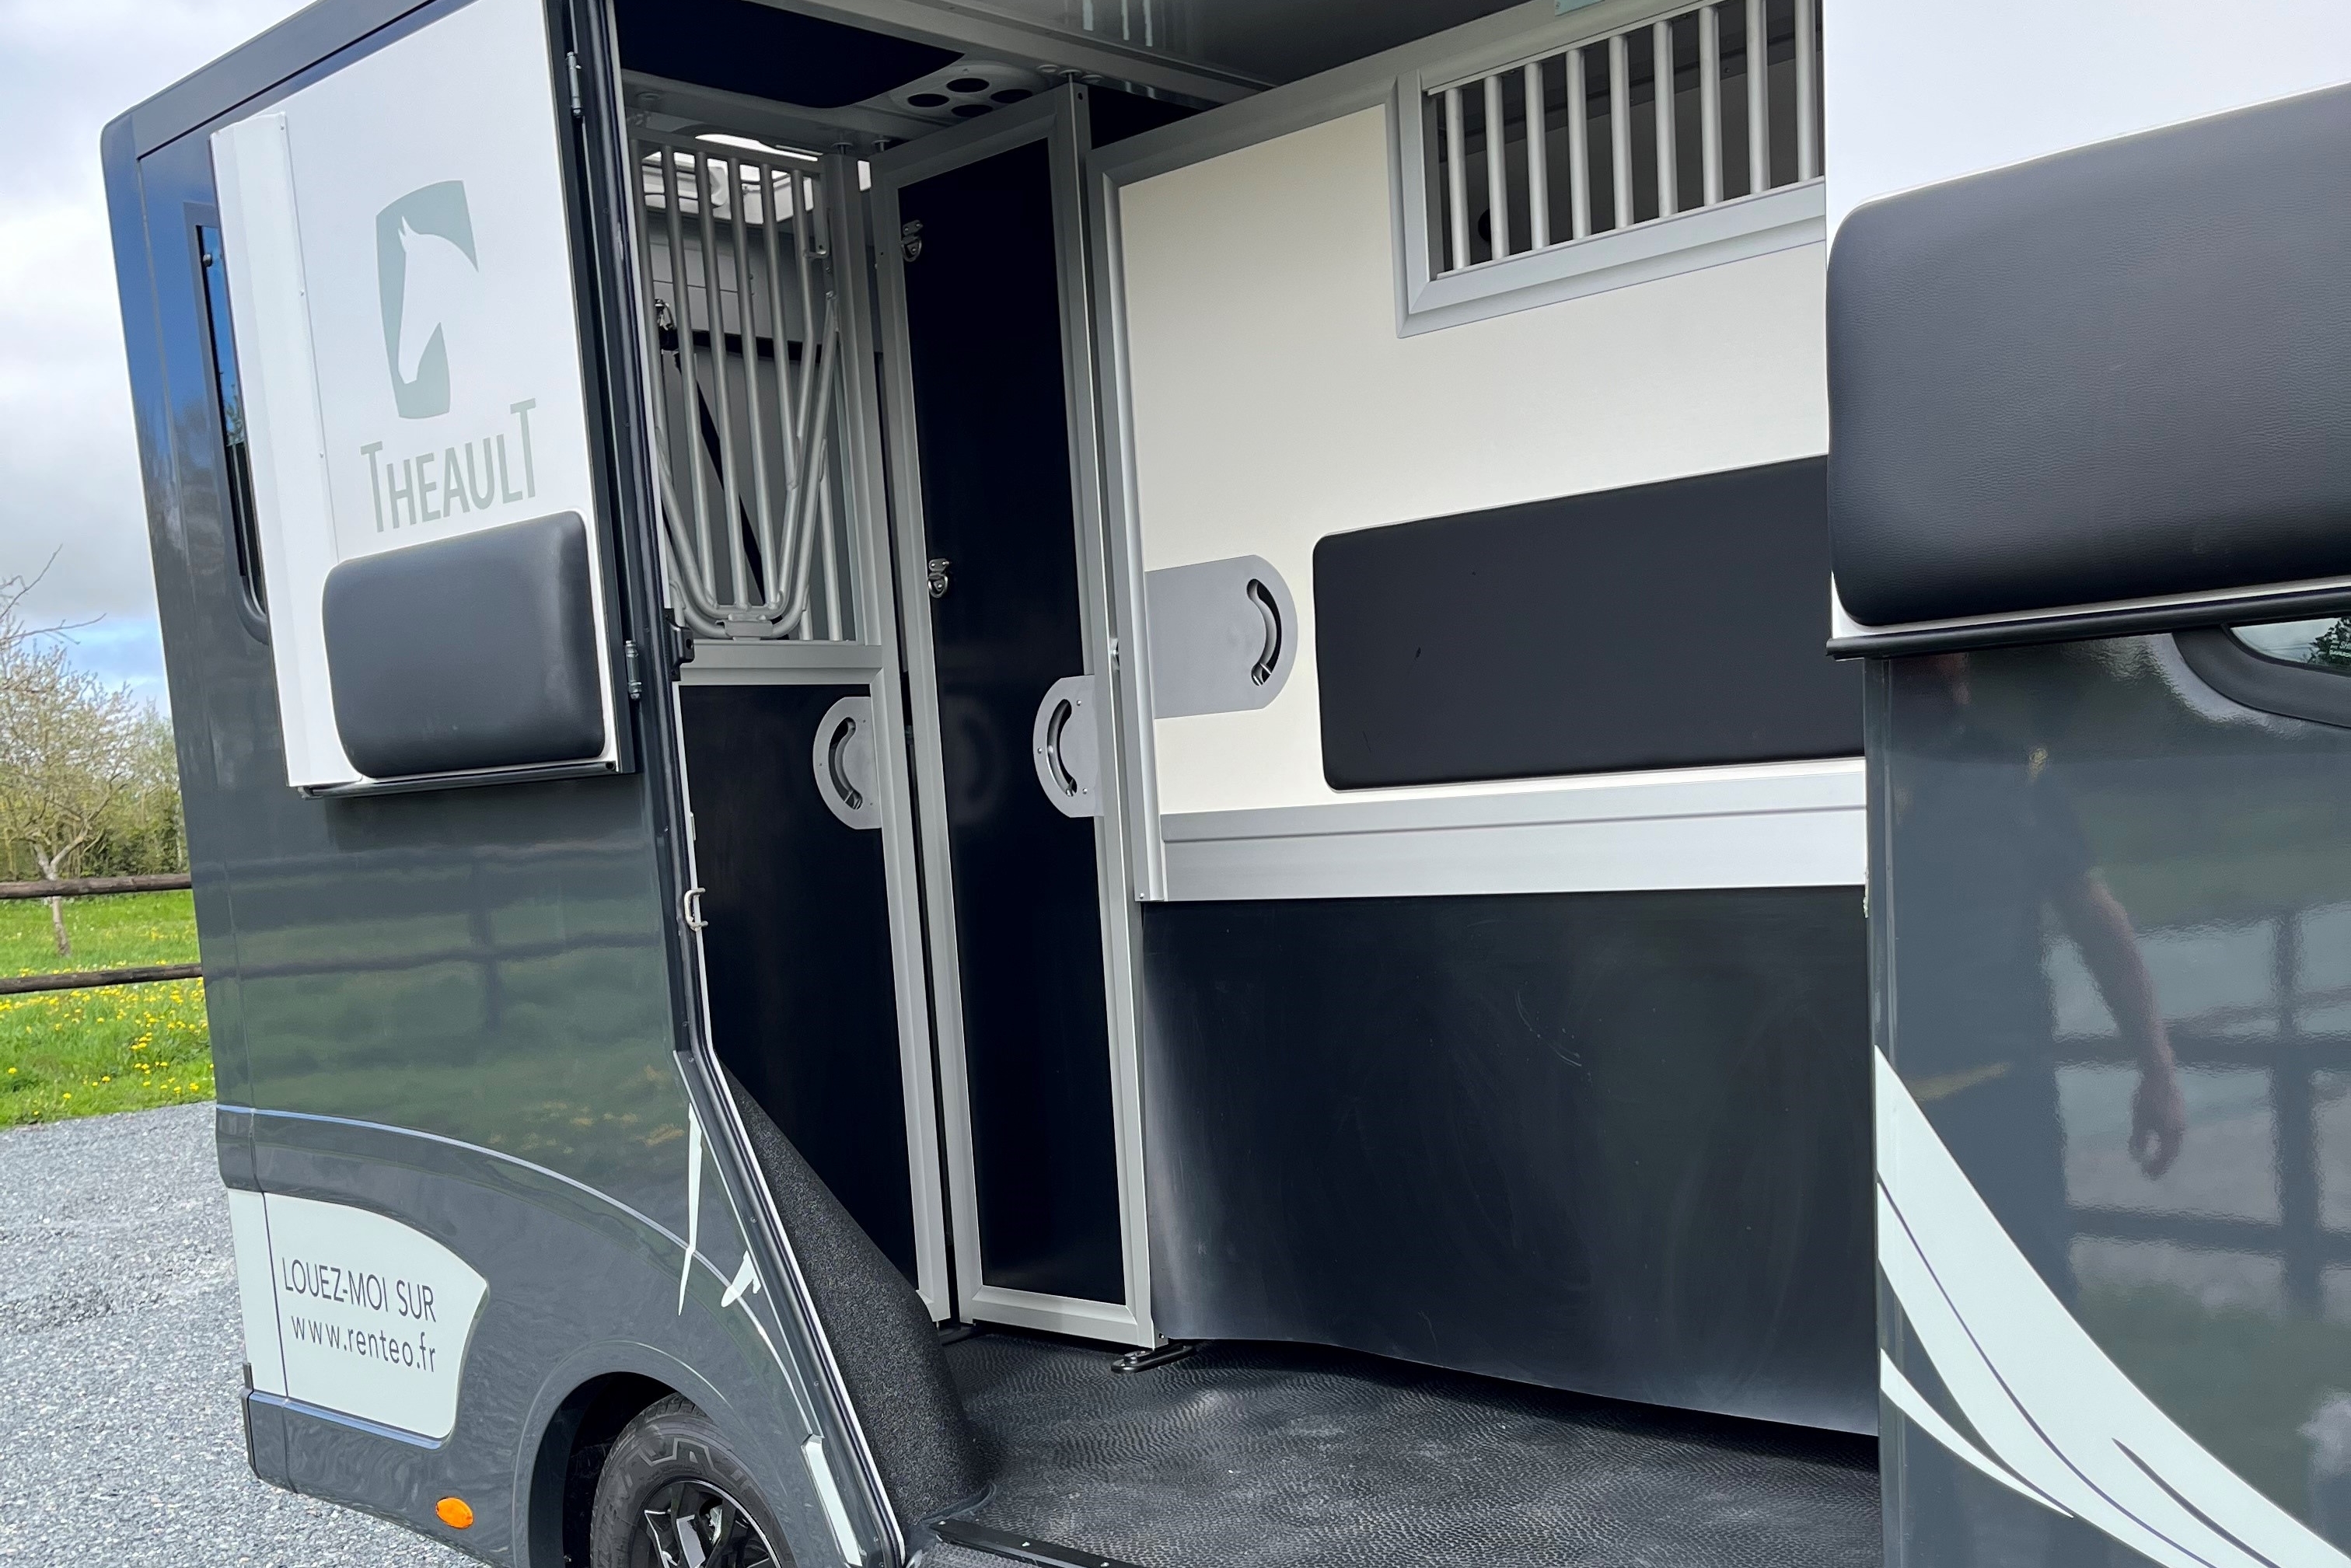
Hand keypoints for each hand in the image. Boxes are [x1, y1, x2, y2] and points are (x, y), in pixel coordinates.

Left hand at [2132, 1060, 2185, 1177]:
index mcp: (2171, 1132)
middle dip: (2161, 1165)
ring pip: (2174, 1145)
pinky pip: (2175, 1135)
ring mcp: (2182, 1122)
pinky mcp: (2180, 1115)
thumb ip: (2139, 1138)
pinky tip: (2160, 1145)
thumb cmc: (2147, 1095)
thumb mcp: (2139, 1118)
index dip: (2156, 1167)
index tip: (2146, 1175)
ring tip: (2155, 1163)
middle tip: (2150, 1175)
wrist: (2160, 1074)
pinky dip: (2167, 1144)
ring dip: (2165, 1155)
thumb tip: (2136, 1157)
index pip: (2165, 1157)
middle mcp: (2180, 1129)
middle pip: (2171, 1153)